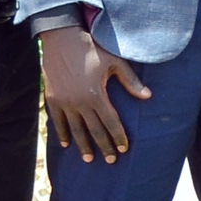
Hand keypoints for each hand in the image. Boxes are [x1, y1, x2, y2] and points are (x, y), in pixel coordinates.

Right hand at [41, 26, 148, 161]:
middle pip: (94, 130)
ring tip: (89, 159)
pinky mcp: (52, 98)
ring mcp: (64, 101)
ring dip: (83, 145)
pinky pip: (57, 121)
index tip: (124, 149)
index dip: (118, 136)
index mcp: (96, 95)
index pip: (110, 122)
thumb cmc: (92, 49)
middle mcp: (79, 102)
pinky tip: (67, 144)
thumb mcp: (115, 62)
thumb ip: (130, 81)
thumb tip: (148, 96)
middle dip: (103, 146)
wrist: (62, 39)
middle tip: (110, 161)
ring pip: (75, 129)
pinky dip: (62, 133)